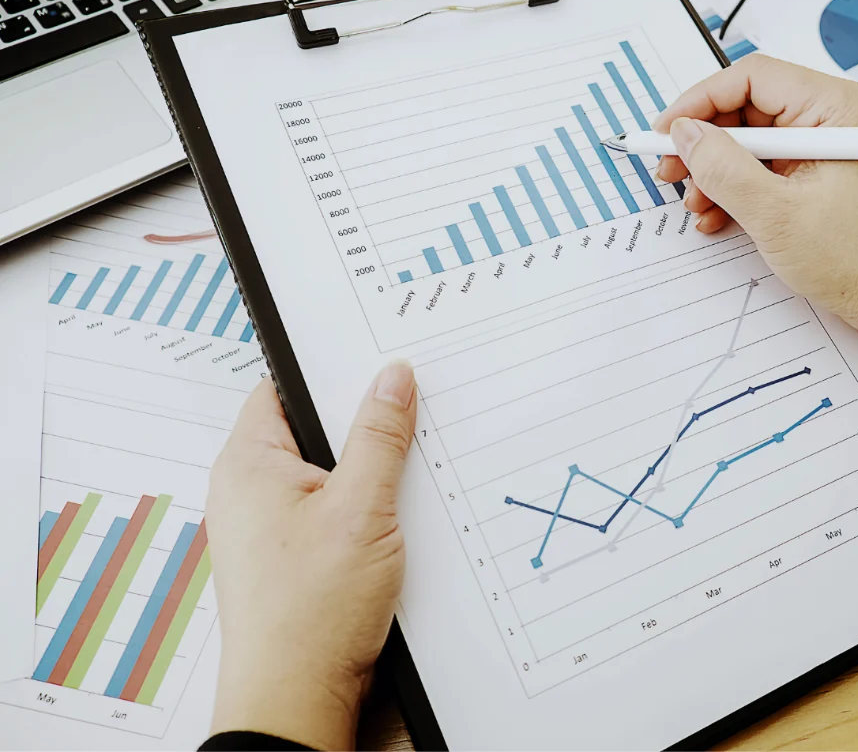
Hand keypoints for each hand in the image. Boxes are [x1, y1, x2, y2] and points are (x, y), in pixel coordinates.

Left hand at [206, 361, 416, 749]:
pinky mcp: (294, 557)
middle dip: (361, 425)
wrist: (298, 696)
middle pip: (312, 430)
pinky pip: (332, 511)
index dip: (330, 370)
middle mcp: (251, 490)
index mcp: (248, 463)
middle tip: (409, 412)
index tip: (376, 360)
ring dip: (368, 473)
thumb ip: (379, 437)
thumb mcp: (360, 508)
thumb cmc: (309, 612)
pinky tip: (397, 517)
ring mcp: (271, 526)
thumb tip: (392, 379)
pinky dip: (364, 508)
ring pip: (329, 474)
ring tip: (407, 472)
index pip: (283, 386)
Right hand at [654, 55, 857, 462]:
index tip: (668, 130)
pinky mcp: (821, 173)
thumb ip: (724, 170)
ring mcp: (827, 146)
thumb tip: (686, 135)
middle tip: (672, 169)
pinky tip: (718, 214)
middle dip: (706, 142)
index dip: (701, 101)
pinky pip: (767, 166)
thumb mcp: (777, 215)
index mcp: (837, 109)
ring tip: (698, 203)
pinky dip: (738, 188)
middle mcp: (834, 118)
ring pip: (753, 141)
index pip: (753, 78)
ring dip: (717, 171)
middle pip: (749, 108)